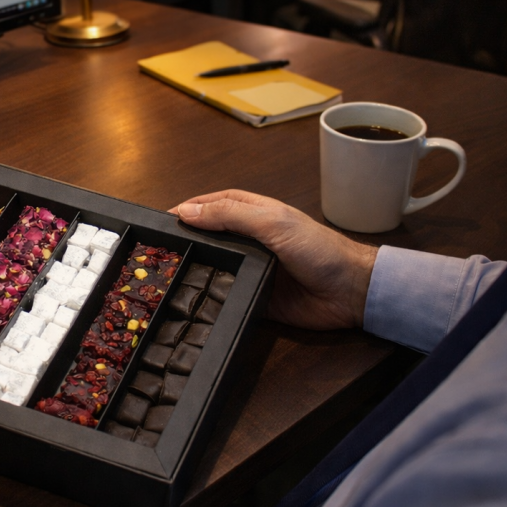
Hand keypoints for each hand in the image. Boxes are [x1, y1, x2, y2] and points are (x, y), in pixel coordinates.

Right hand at [172, 190, 376, 330]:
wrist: (349, 291)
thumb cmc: (317, 249)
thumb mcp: (271, 223)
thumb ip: (230, 215)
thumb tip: (187, 211)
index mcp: (254, 214)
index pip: (213, 205)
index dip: (189, 209)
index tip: (160, 220)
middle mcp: (250, 239)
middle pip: (210, 236)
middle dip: (187, 241)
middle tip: (156, 252)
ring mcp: (253, 268)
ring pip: (216, 266)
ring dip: (196, 269)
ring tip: (167, 278)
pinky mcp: (256, 296)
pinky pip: (227, 294)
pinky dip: (210, 296)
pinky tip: (191, 301)